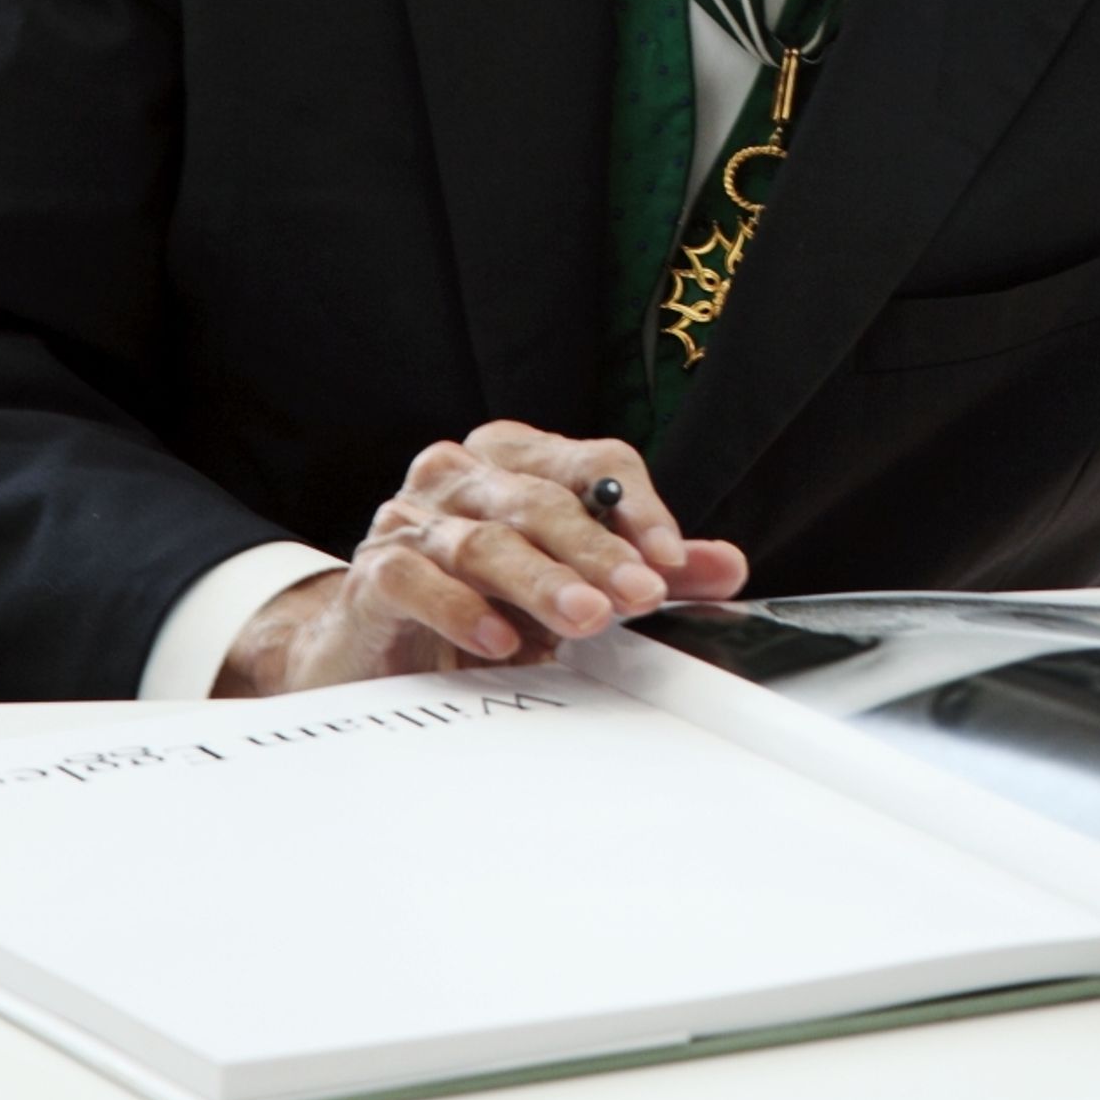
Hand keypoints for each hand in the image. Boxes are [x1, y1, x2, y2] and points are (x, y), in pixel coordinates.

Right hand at [216, 423, 749, 696]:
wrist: (373, 641)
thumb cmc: (478, 598)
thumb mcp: (569, 580)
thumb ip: (642, 568)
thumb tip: (726, 567)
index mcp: (516, 458)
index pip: (590, 462)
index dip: (636, 507)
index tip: (671, 560)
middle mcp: (462, 475)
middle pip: (540, 500)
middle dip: (597, 552)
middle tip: (640, 596)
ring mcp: (411, 518)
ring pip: (484, 540)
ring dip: (542, 582)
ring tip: (587, 620)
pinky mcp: (374, 571)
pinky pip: (418, 578)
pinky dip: (463, 609)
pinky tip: (502, 640)